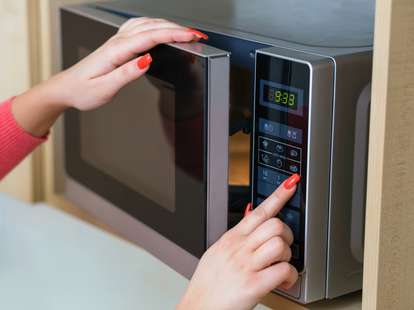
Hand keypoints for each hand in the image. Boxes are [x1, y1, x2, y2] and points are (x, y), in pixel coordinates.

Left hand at [12, 18, 204, 135]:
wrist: (66, 87)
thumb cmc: (83, 90)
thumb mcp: (105, 88)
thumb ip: (126, 74)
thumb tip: (147, 60)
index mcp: (116, 52)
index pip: (151, 37)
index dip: (174, 35)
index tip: (193, 36)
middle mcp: (117, 42)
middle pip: (152, 26)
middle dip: (178, 29)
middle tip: (198, 35)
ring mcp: (117, 40)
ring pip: (147, 23)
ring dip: (169, 25)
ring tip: (187, 32)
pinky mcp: (118, 43)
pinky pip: (140, 27)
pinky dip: (156, 25)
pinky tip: (162, 28)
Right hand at [178, 174, 300, 309]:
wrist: (198, 308)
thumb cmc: (208, 284)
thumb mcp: (217, 253)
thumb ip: (235, 237)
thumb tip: (250, 217)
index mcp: (231, 238)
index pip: (259, 210)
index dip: (278, 195)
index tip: (292, 183)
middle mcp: (239, 248)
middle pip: (275, 224)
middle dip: (287, 236)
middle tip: (283, 249)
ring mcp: (246, 265)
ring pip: (281, 244)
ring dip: (288, 256)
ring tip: (281, 267)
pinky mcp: (253, 284)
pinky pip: (283, 270)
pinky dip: (290, 277)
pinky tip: (283, 282)